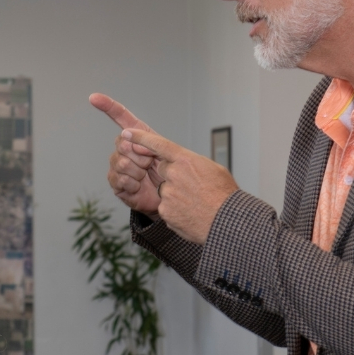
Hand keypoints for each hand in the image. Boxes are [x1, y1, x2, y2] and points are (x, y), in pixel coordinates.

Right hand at [89, 93, 160, 214]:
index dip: (107, 105)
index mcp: (135, 135)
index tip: (94, 97)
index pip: (119, 116)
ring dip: (138, 171)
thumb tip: (127, 136)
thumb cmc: (167, 171)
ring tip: (145, 177)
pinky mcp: (115, 182)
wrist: (167, 196)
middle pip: (122, 143)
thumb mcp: (165, 151)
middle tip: (150, 164)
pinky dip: (133, 184)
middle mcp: (122, 148)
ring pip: (121, 162)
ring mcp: (116, 165)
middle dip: (141, 155)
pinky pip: (120, 179)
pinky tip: (138, 187)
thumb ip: (148, 140)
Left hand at [123, 128, 240, 243]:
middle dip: (173, 176)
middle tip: (192, 186)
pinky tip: (190, 212)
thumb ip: (194, 162)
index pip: (158, 144)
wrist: (226, 222)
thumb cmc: (223, 195)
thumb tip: (185, 162)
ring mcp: (167, 193)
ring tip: (194, 202)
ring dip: (175, 195)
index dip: (140, 137)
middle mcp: (173, 174)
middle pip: (163, 169)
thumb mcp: (214, 169)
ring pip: (164, 190)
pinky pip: (166, 206)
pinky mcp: (164, 211)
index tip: (127, 132)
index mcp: (186, 160)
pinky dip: (175, 210)